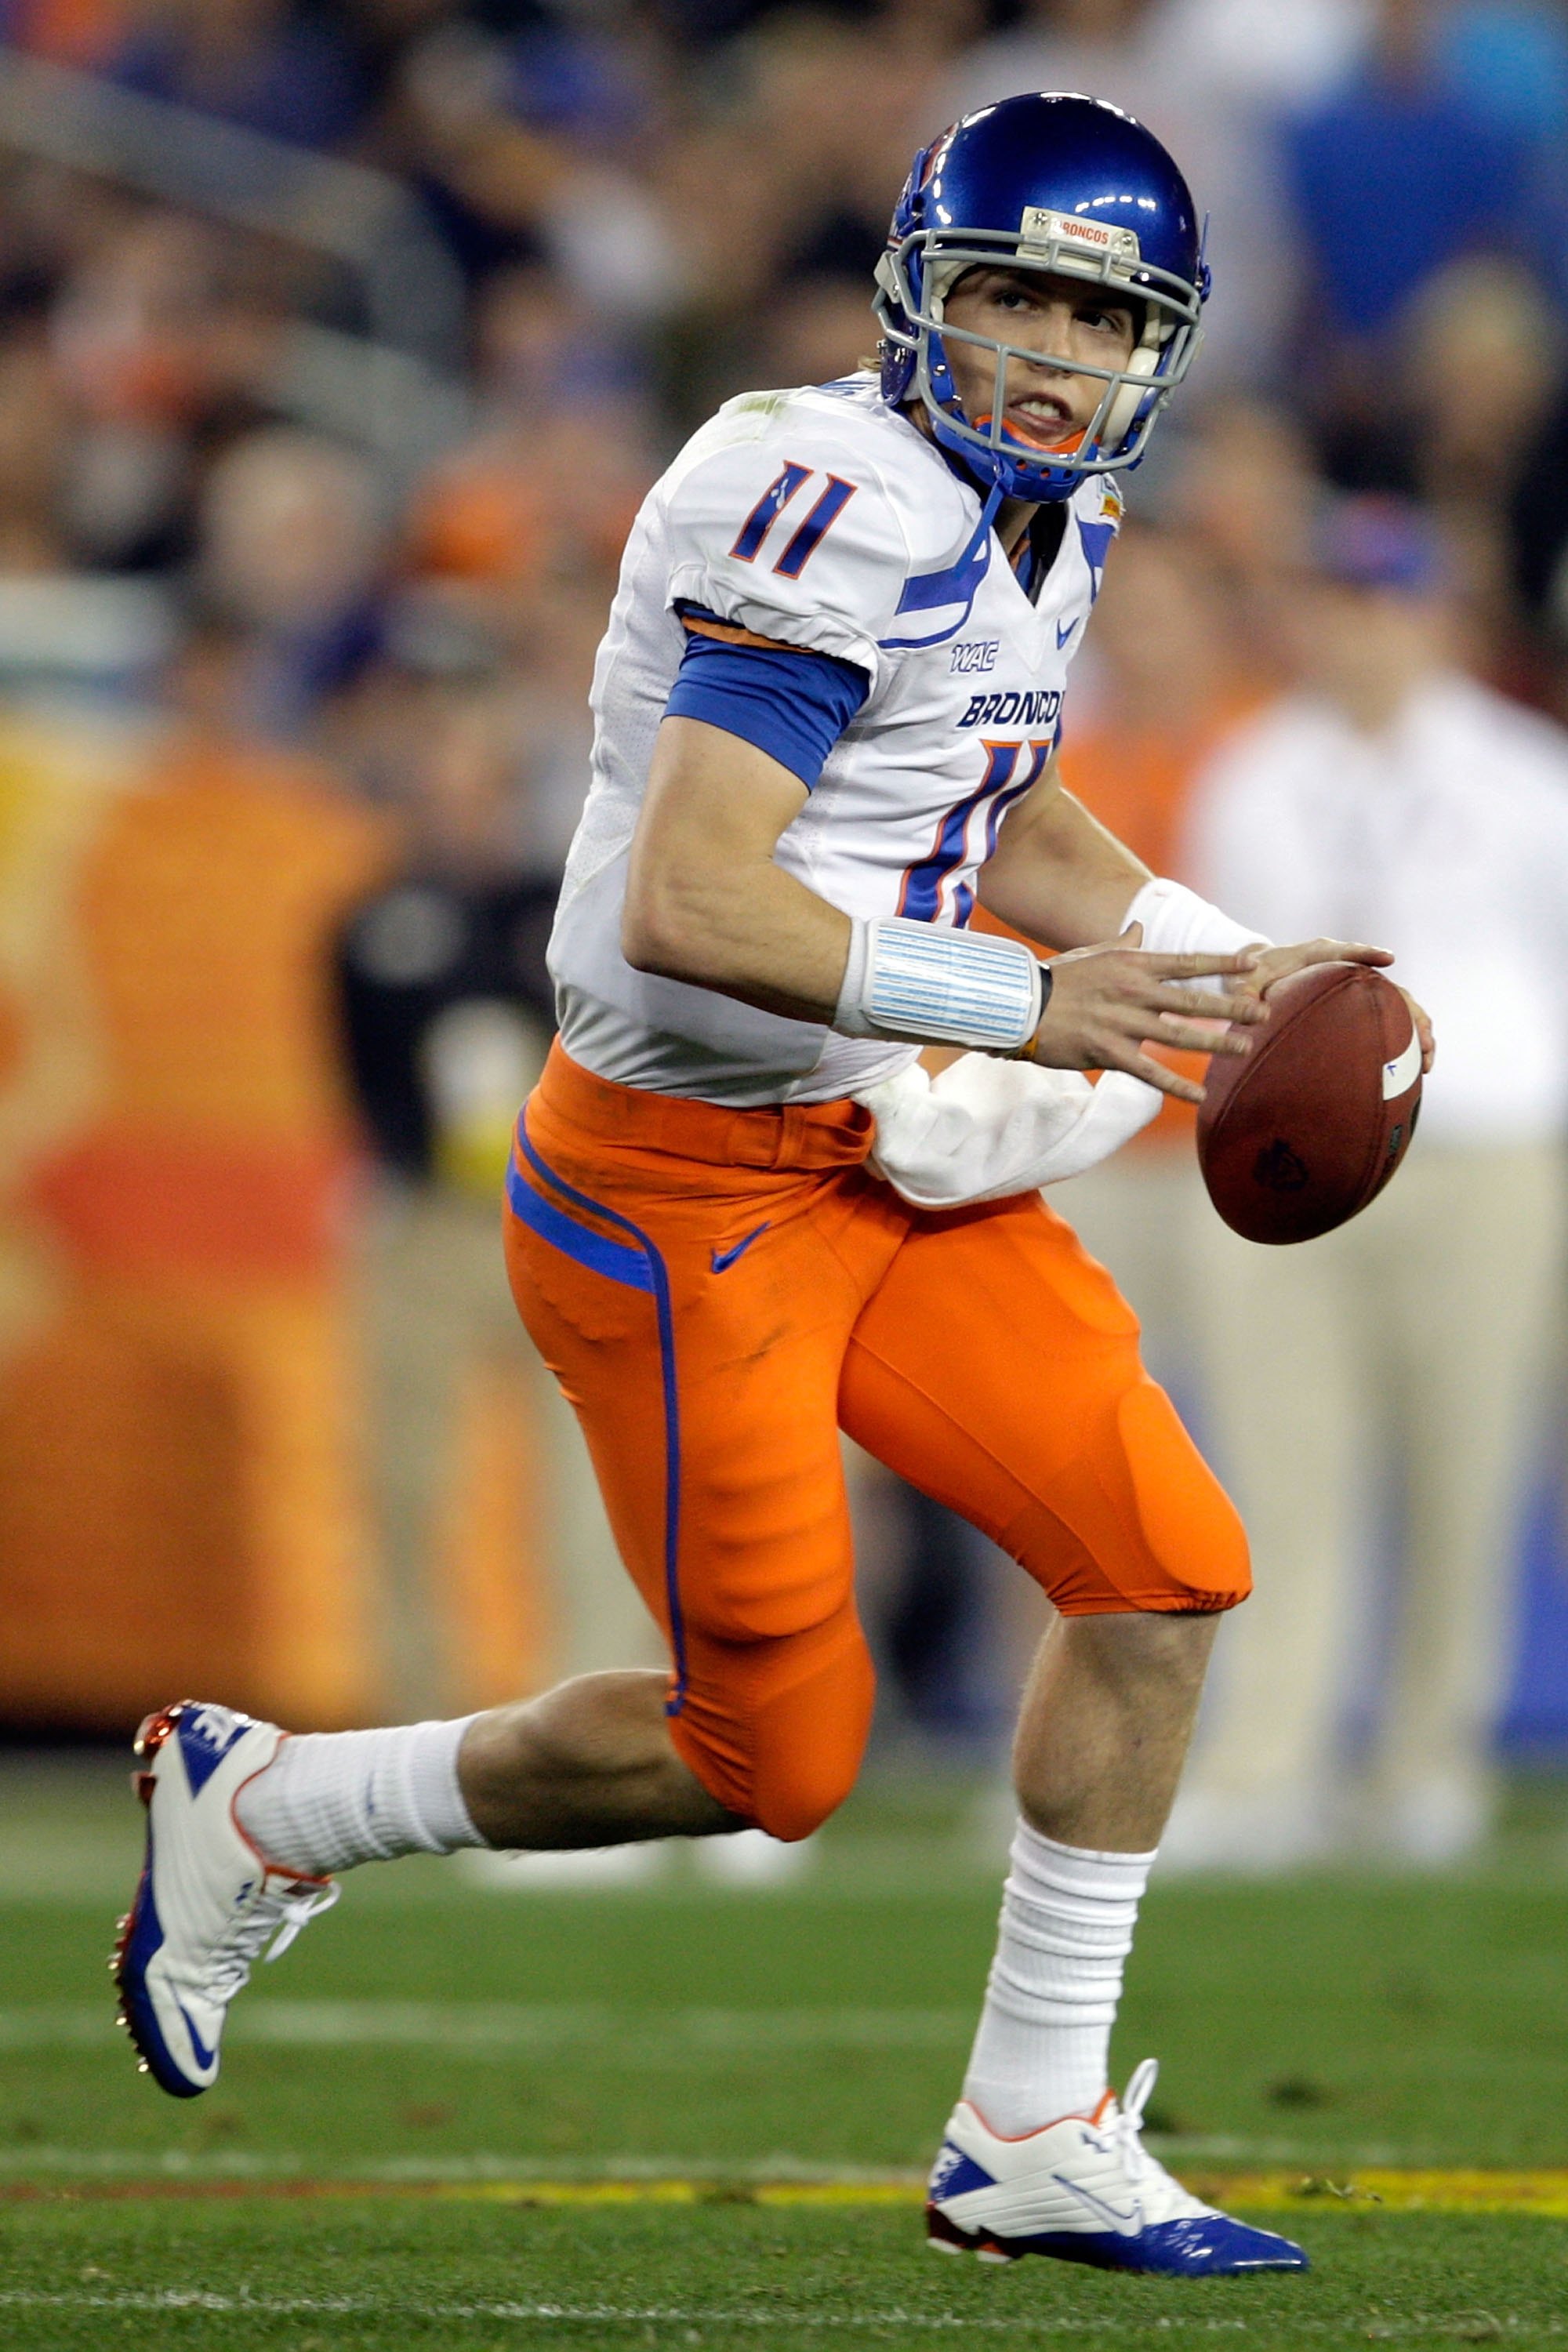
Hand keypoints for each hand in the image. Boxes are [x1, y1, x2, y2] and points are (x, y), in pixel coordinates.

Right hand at [1023, 924, 1266, 1105]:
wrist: (1019, 1006)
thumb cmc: (1055, 978)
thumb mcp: (1091, 954)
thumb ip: (1123, 944)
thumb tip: (1141, 929)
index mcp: (1132, 963)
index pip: (1187, 963)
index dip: (1223, 963)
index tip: (1254, 963)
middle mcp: (1134, 991)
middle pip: (1194, 1000)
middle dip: (1233, 1007)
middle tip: (1264, 1012)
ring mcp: (1123, 1023)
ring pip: (1180, 1036)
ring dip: (1217, 1044)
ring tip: (1245, 1049)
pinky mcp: (1109, 1052)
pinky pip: (1150, 1072)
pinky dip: (1177, 1086)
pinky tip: (1200, 1097)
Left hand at [1236, 938, 1434, 1075]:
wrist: (1262, 967)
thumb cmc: (1255, 972)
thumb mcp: (1243, 979)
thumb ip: (1244, 991)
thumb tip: (1252, 1011)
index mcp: (1320, 953)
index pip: (1348, 951)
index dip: (1368, 953)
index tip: (1389, 958)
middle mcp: (1348, 966)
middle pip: (1389, 985)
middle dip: (1411, 1010)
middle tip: (1425, 1040)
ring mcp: (1360, 984)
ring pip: (1399, 1004)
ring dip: (1418, 1030)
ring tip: (1427, 1062)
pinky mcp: (1362, 1001)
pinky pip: (1390, 1018)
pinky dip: (1405, 1039)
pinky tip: (1413, 1068)